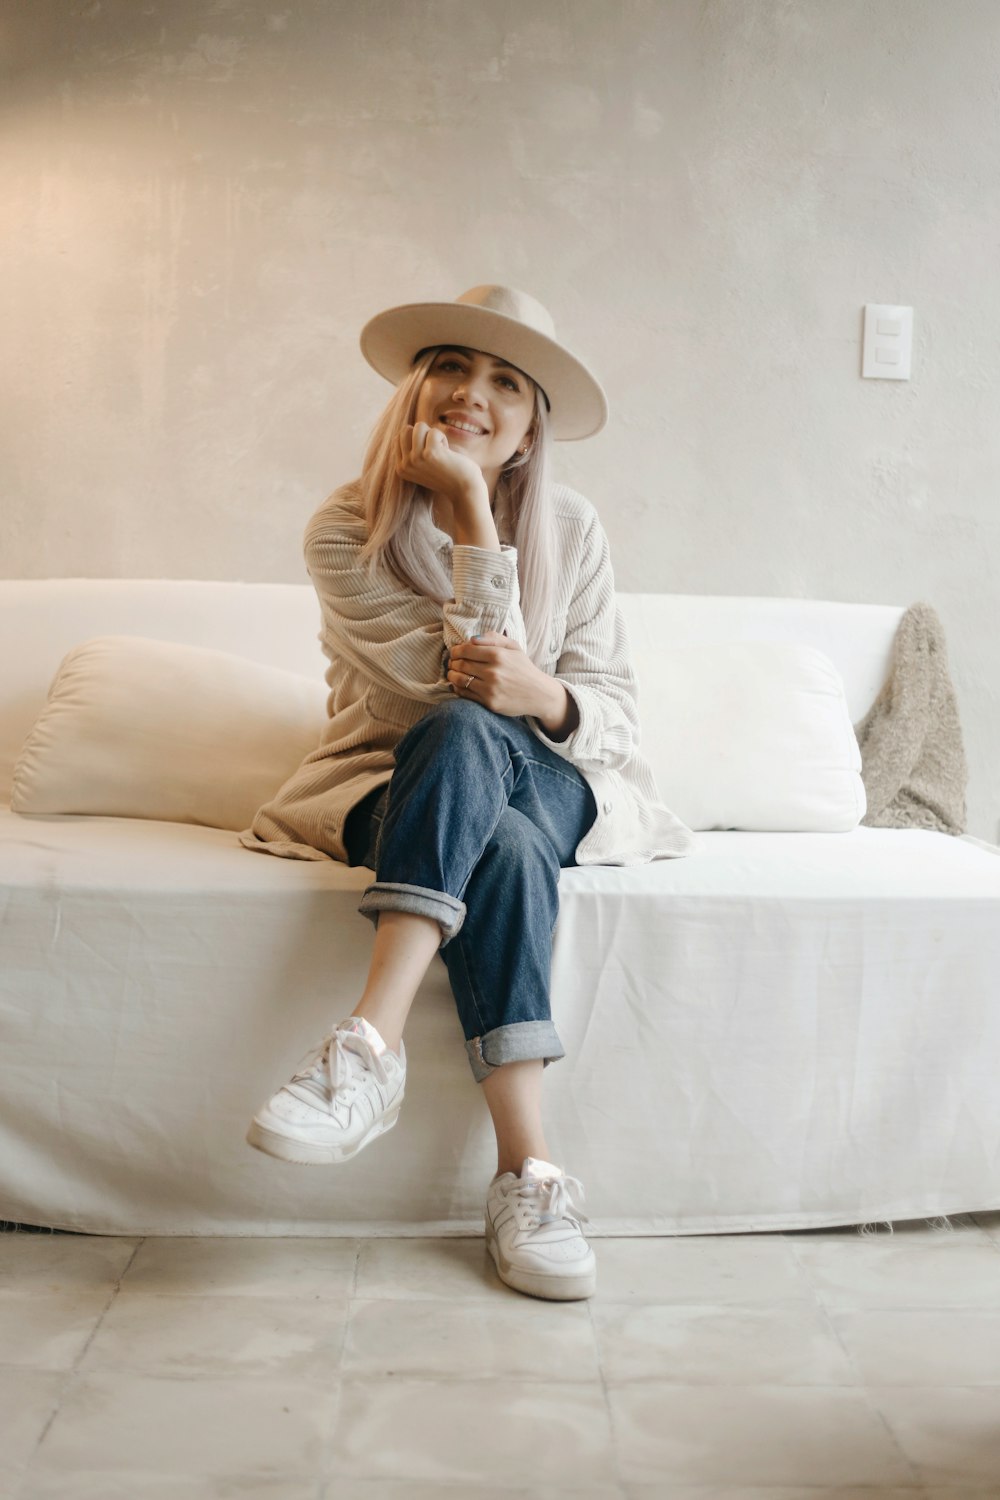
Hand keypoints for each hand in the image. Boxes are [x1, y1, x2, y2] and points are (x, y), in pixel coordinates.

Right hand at [396, 422, 488, 510]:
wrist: (464, 490)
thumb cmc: (446, 474)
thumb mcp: (422, 465)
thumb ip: (411, 451)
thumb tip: (406, 428)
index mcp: (401, 468)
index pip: (399, 437)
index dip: (417, 439)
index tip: (428, 454)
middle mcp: (405, 464)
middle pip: (405, 430)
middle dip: (423, 434)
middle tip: (434, 449)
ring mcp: (416, 459)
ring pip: (419, 427)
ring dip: (433, 435)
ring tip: (441, 450)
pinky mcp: (430, 453)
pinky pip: (434, 432)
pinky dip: (443, 438)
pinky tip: (447, 452)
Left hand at [448, 632, 577, 735]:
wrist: (539, 694)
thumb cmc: (524, 669)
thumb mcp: (514, 647)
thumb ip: (493, 638)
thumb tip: (471, 639)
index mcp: (498, 655)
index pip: (465, 650)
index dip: (456, 650)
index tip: (455, 652)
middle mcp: (493, 671)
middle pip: (460, 664)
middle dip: (452, 662)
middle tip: (453, 663)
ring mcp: (490, 688)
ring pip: (459, 679)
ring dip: (452, 675)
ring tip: (453, 673)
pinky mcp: (490, 703)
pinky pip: (465, 694)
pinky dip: (457, 688)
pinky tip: (459, 685)